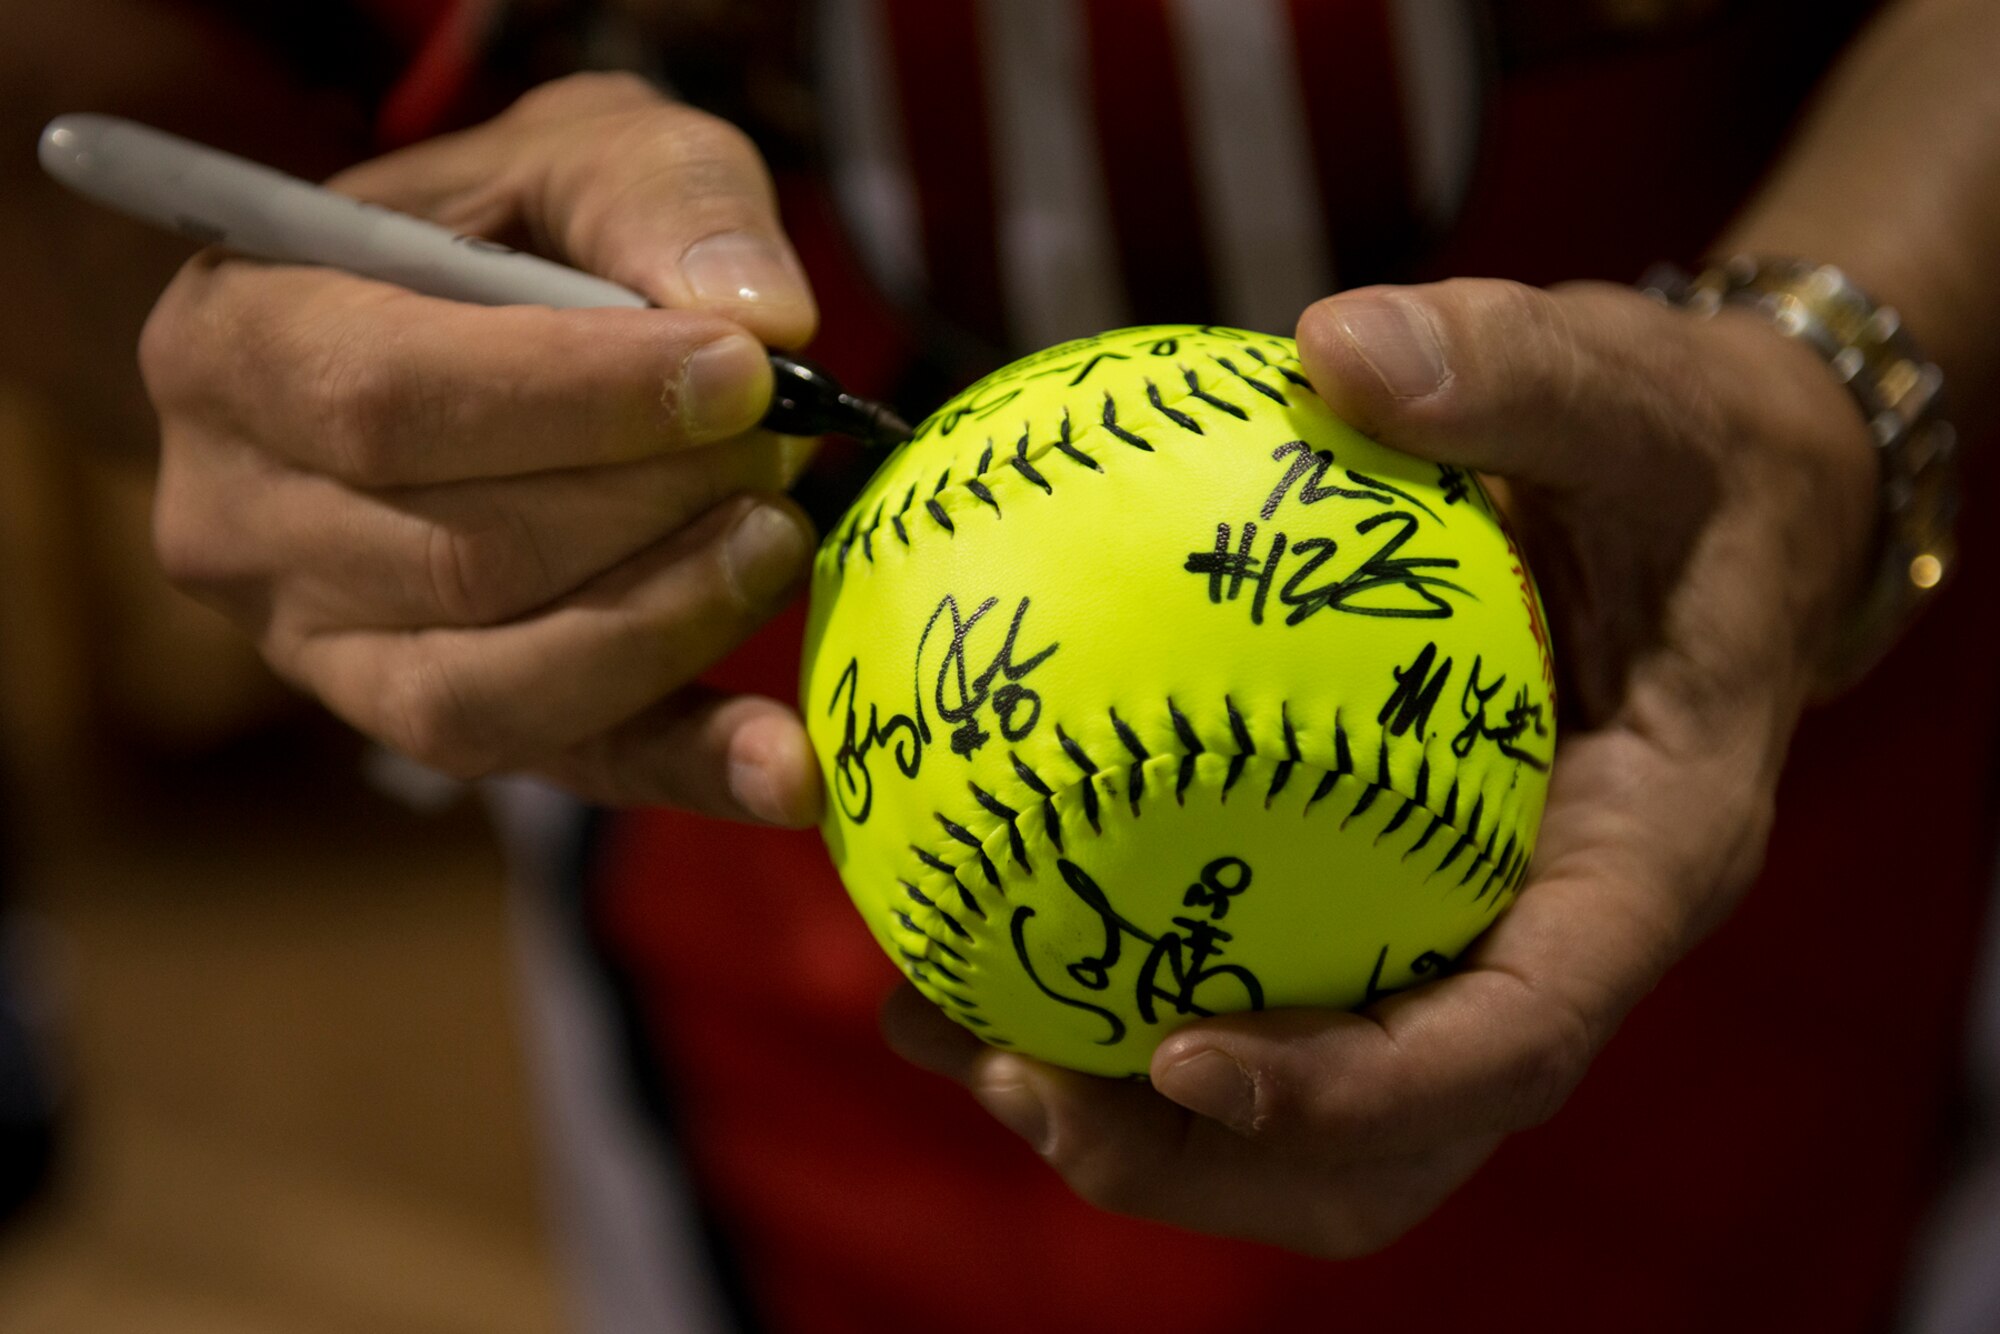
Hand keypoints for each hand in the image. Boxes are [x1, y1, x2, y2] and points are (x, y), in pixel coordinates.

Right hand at [140, 73, 825, 822]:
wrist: (460, 324)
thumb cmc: (513, 229)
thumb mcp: (580, 149)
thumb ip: (660, 199)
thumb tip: (764, 319)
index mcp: (232, 348)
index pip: (388, 400)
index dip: (578, 400)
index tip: (743, 374)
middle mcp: (238, 522)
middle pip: (453, 555)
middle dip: (645, 507)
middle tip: (782, 446)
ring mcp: (320, 650)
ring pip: (490, 689)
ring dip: (665, 621)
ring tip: (779, 540)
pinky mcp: (431, 726)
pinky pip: (562, 769)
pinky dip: (686, 767)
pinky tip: (784, 767)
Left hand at [885, 277, 1878, 1253]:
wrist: (1722, 502)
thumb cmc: (1687, 450)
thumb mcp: (1632, 387)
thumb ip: (1513, 369)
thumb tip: (1339, 344)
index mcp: (1641, 862)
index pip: (1508, 1038)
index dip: (1352, 1091)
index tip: (1182, 1061)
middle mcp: (1549, 941)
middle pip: (1381, 1143)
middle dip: (1194, 1154)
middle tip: (1004, 1077)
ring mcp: (1465, 943)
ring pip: (1303, 1110)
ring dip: (1125, 1111)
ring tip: (942, 1026)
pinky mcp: (1387, 903)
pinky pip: (1253, 979)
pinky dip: (1117, 977)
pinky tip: (964, 894)